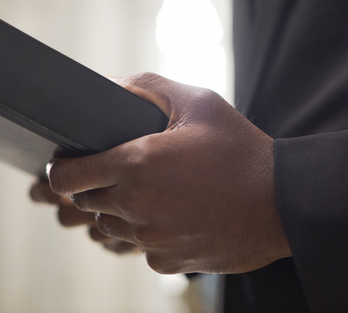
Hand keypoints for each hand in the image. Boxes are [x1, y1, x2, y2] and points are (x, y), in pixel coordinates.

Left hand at [47, 73, 290, 274]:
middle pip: (86, 201)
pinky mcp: (168, 262)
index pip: (67, 176)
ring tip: (154, 190)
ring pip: (111, 227)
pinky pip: (140, 247)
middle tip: (123, 169)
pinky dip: (148, 233)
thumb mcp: (200, 102)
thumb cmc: (241, 150)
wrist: (283, 203)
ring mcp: (151, 239)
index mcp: (137, 162)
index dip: (64, 167)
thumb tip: (111, 87)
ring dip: (120, 209)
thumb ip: (148, 87)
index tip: (72, 161)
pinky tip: (176, 214)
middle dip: (95, 184)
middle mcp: (136, 205)